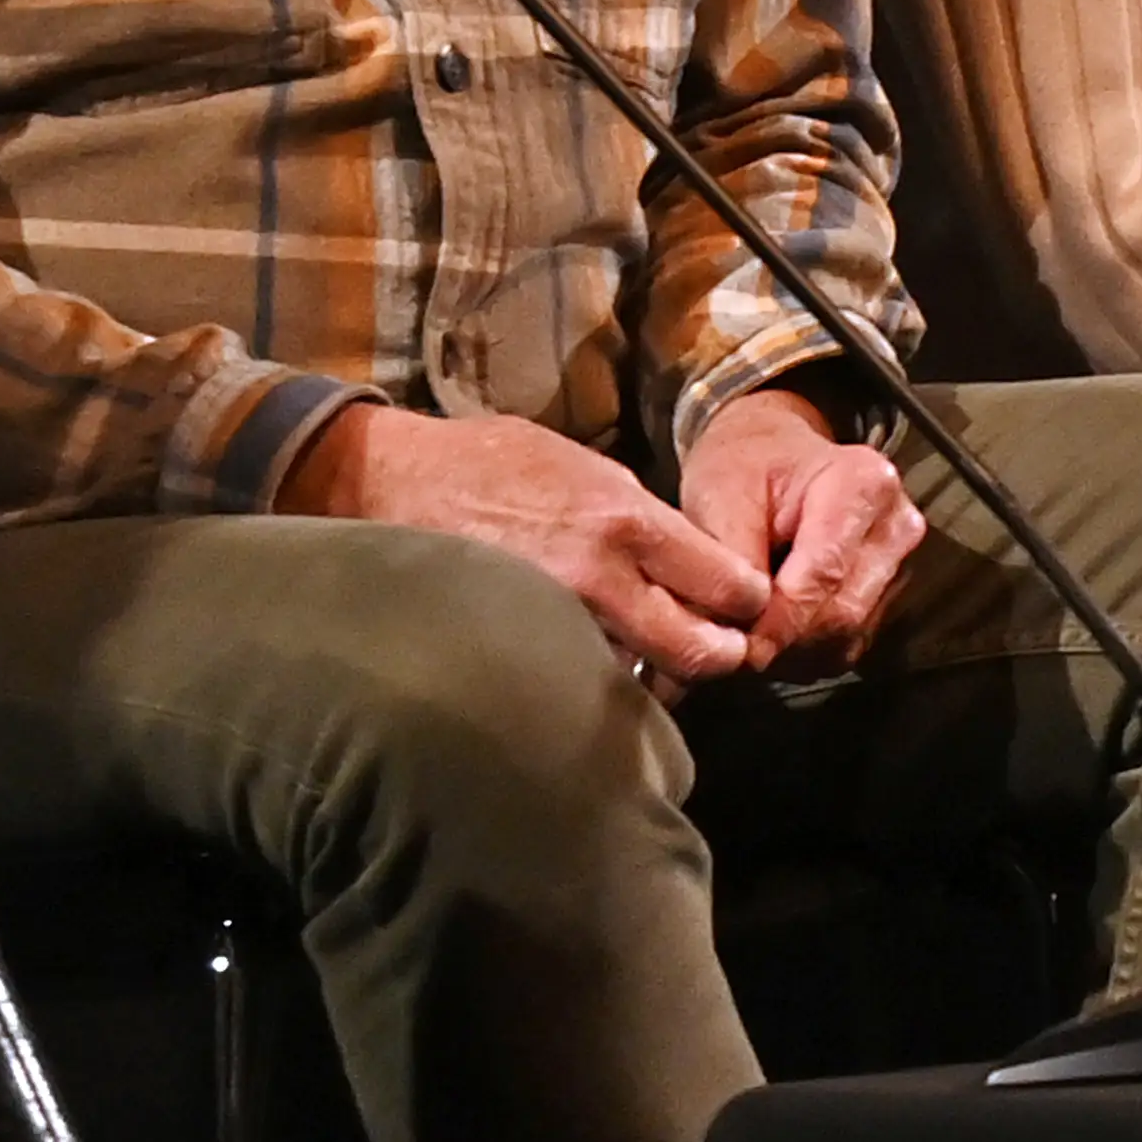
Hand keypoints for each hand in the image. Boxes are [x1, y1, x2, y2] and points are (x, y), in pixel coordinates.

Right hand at [285, 403, 769, 688]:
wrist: (395, 481)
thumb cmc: (489, 463)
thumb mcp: (581, 465)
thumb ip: (636, 514)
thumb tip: (680, 551)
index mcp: (625, 519)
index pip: (723, 581)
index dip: (746, 602)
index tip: (747, 608)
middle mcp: (599, 574)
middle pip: (695, 648)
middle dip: (718, 656)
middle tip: (724, 656)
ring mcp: (556, 617)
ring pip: (638, 671)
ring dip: (655, 672)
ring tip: (658, 663)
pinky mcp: (519, 643)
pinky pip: (578, 674)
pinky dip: (595, 677)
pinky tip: (594, 667)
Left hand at [680, 386, 925, 676]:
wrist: (769, 454)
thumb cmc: (747, 465)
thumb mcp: (721, 493)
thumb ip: (731, 560)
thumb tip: (738, 626)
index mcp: (862, 483)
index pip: (825, 574)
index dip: (779, 620)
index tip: (741, 644)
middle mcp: (893, 524)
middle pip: (843, 612)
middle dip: (784, 640)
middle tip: (734, 646)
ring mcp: (896, 561)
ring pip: (848, 636)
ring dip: (793, 651)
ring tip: (749, 635)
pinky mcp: (886, 593)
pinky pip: (848, 645)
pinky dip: (806, 652)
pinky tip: (774, 632)